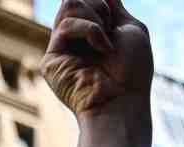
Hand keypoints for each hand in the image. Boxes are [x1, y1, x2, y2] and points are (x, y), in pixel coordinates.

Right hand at [42, 0, 152, 118]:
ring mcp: (61, 49)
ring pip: (69, 5)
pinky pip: (65, 26)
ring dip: (95, 17)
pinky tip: (101, 49)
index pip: (84, 0)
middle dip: (99, 6)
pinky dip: (90, 30)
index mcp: (91, 33)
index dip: (97, 0)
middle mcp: (74, 40)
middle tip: (111, 29)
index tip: (108, 13)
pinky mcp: (50, 60)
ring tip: (106, 42)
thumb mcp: (130, 28)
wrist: (123, 100)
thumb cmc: (133, 71)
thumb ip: (114, 7)